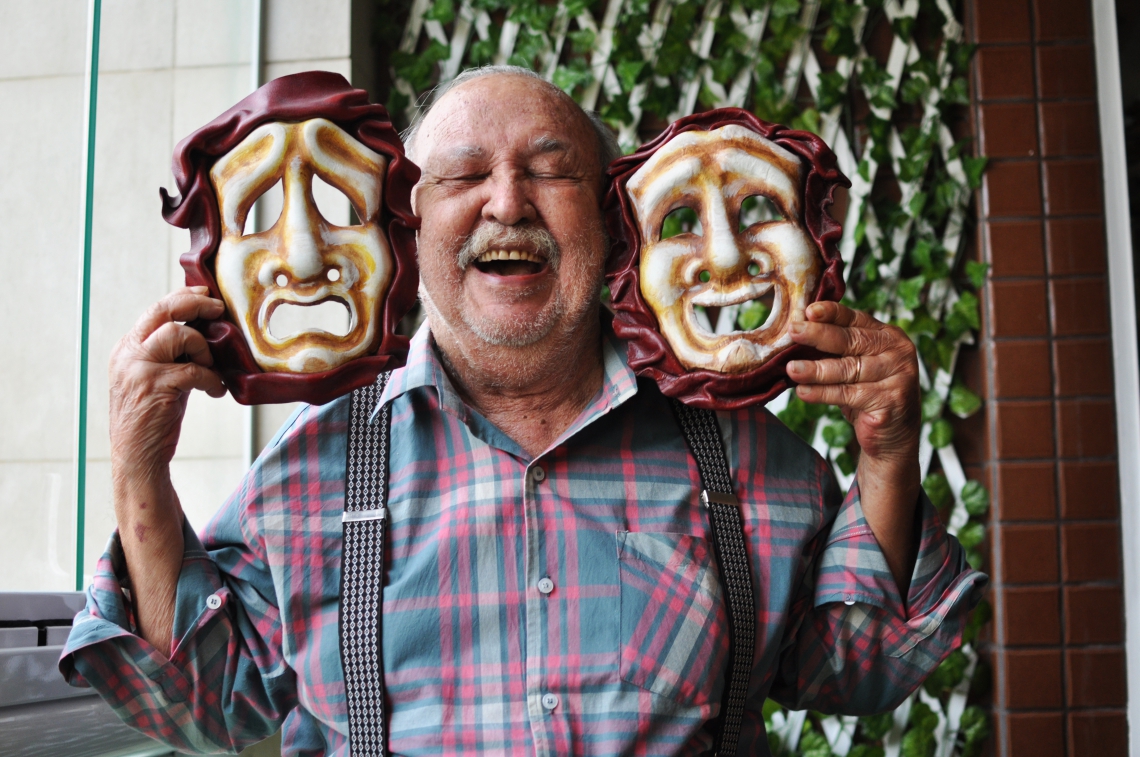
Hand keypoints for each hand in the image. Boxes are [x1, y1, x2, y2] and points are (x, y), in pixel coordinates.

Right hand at [108, 287, 225, 654]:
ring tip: (213, 370)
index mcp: (127, 348)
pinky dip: (211, 379)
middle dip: (196, 304)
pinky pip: (193, 370)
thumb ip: (174, 355)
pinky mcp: (153, 387)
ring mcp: (137, 368)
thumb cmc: (154, 419)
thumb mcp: (160, 379)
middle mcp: (128, 353)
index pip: (156, 309)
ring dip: (205, 349)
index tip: (209, 295)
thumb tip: (209, 332)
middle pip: (163, 310)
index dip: (185, 298)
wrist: (137, 459)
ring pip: (179, 334)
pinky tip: (216, 393)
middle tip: (220, 310)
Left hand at [786, 301, 920, 463]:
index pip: (856, 320)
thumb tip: (796, 338)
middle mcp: (897, 353)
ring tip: (792, 368)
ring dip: (815, 369)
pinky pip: (848, 394)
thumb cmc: (868, 395)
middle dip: (818, 335)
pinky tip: (803, 391)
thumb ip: (837, 351)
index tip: (809, 310)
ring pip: (848, 369)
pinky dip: (822, 393)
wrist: (892, 436)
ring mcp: (897, 376)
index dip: (832, 313)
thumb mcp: (856, 367)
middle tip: (794, 331)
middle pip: (851, 341)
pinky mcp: (889, 401)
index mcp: (888, 336)